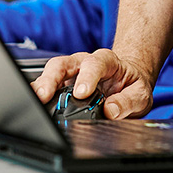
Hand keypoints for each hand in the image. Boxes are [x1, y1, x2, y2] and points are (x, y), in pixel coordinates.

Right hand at [32, 48, 153, 119]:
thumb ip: (128, 102)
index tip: (82, 93)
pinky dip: (39, 93)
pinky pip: (47, 85)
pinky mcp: (62, 84)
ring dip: (41, 85)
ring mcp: (71, 73)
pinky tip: (33, 103)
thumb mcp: (140, 94)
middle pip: (65, 63)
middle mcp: (84, 63)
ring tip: (34, 100)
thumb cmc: (132, 85)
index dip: (87, 77)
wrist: (128, 80)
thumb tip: (111, 111)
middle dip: (53, 77)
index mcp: (106, 61)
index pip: (95, 63)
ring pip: (52, 72)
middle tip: (45, 95)